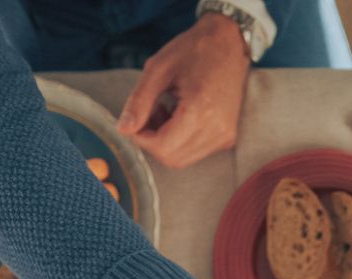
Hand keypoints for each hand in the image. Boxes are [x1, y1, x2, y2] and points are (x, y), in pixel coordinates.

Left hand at [118, 14, 250, 168]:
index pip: (163, 146)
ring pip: (185, 159)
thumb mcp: (158, 69)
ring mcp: (225, 137)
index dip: (141, 139)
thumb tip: (124, 129)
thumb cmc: (193, 51)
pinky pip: (197, 152)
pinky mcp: (227, 139)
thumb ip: (139, 101)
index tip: (133, 121)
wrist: (228, 46)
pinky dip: (180, 141)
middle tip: (146, 116)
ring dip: (166, 143)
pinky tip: (178, 117)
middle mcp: (217, 131)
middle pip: (174, 158)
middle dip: (153, 143)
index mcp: (200, 112)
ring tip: (163, 113)